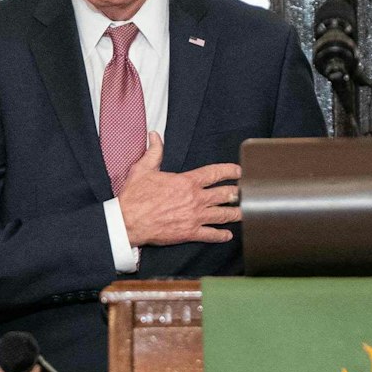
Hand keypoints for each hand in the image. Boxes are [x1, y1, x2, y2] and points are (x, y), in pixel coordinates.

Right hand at [118, 132, 241, 246]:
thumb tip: (155, 135)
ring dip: (235, 213)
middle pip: (224, 195)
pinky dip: (221, 235)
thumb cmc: (135, 197)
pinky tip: (227, 235)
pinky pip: (210, 234)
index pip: (214, 173)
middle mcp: (195, 199)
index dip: (229, 171)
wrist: (128, 221)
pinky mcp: (189, 233)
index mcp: (186, 182)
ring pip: (222, 215)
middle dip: (236, 193)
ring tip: (243, 212)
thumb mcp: (143, 169)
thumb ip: (154, 152)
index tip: (238, 171)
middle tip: (244, 193)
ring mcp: (194, 217)